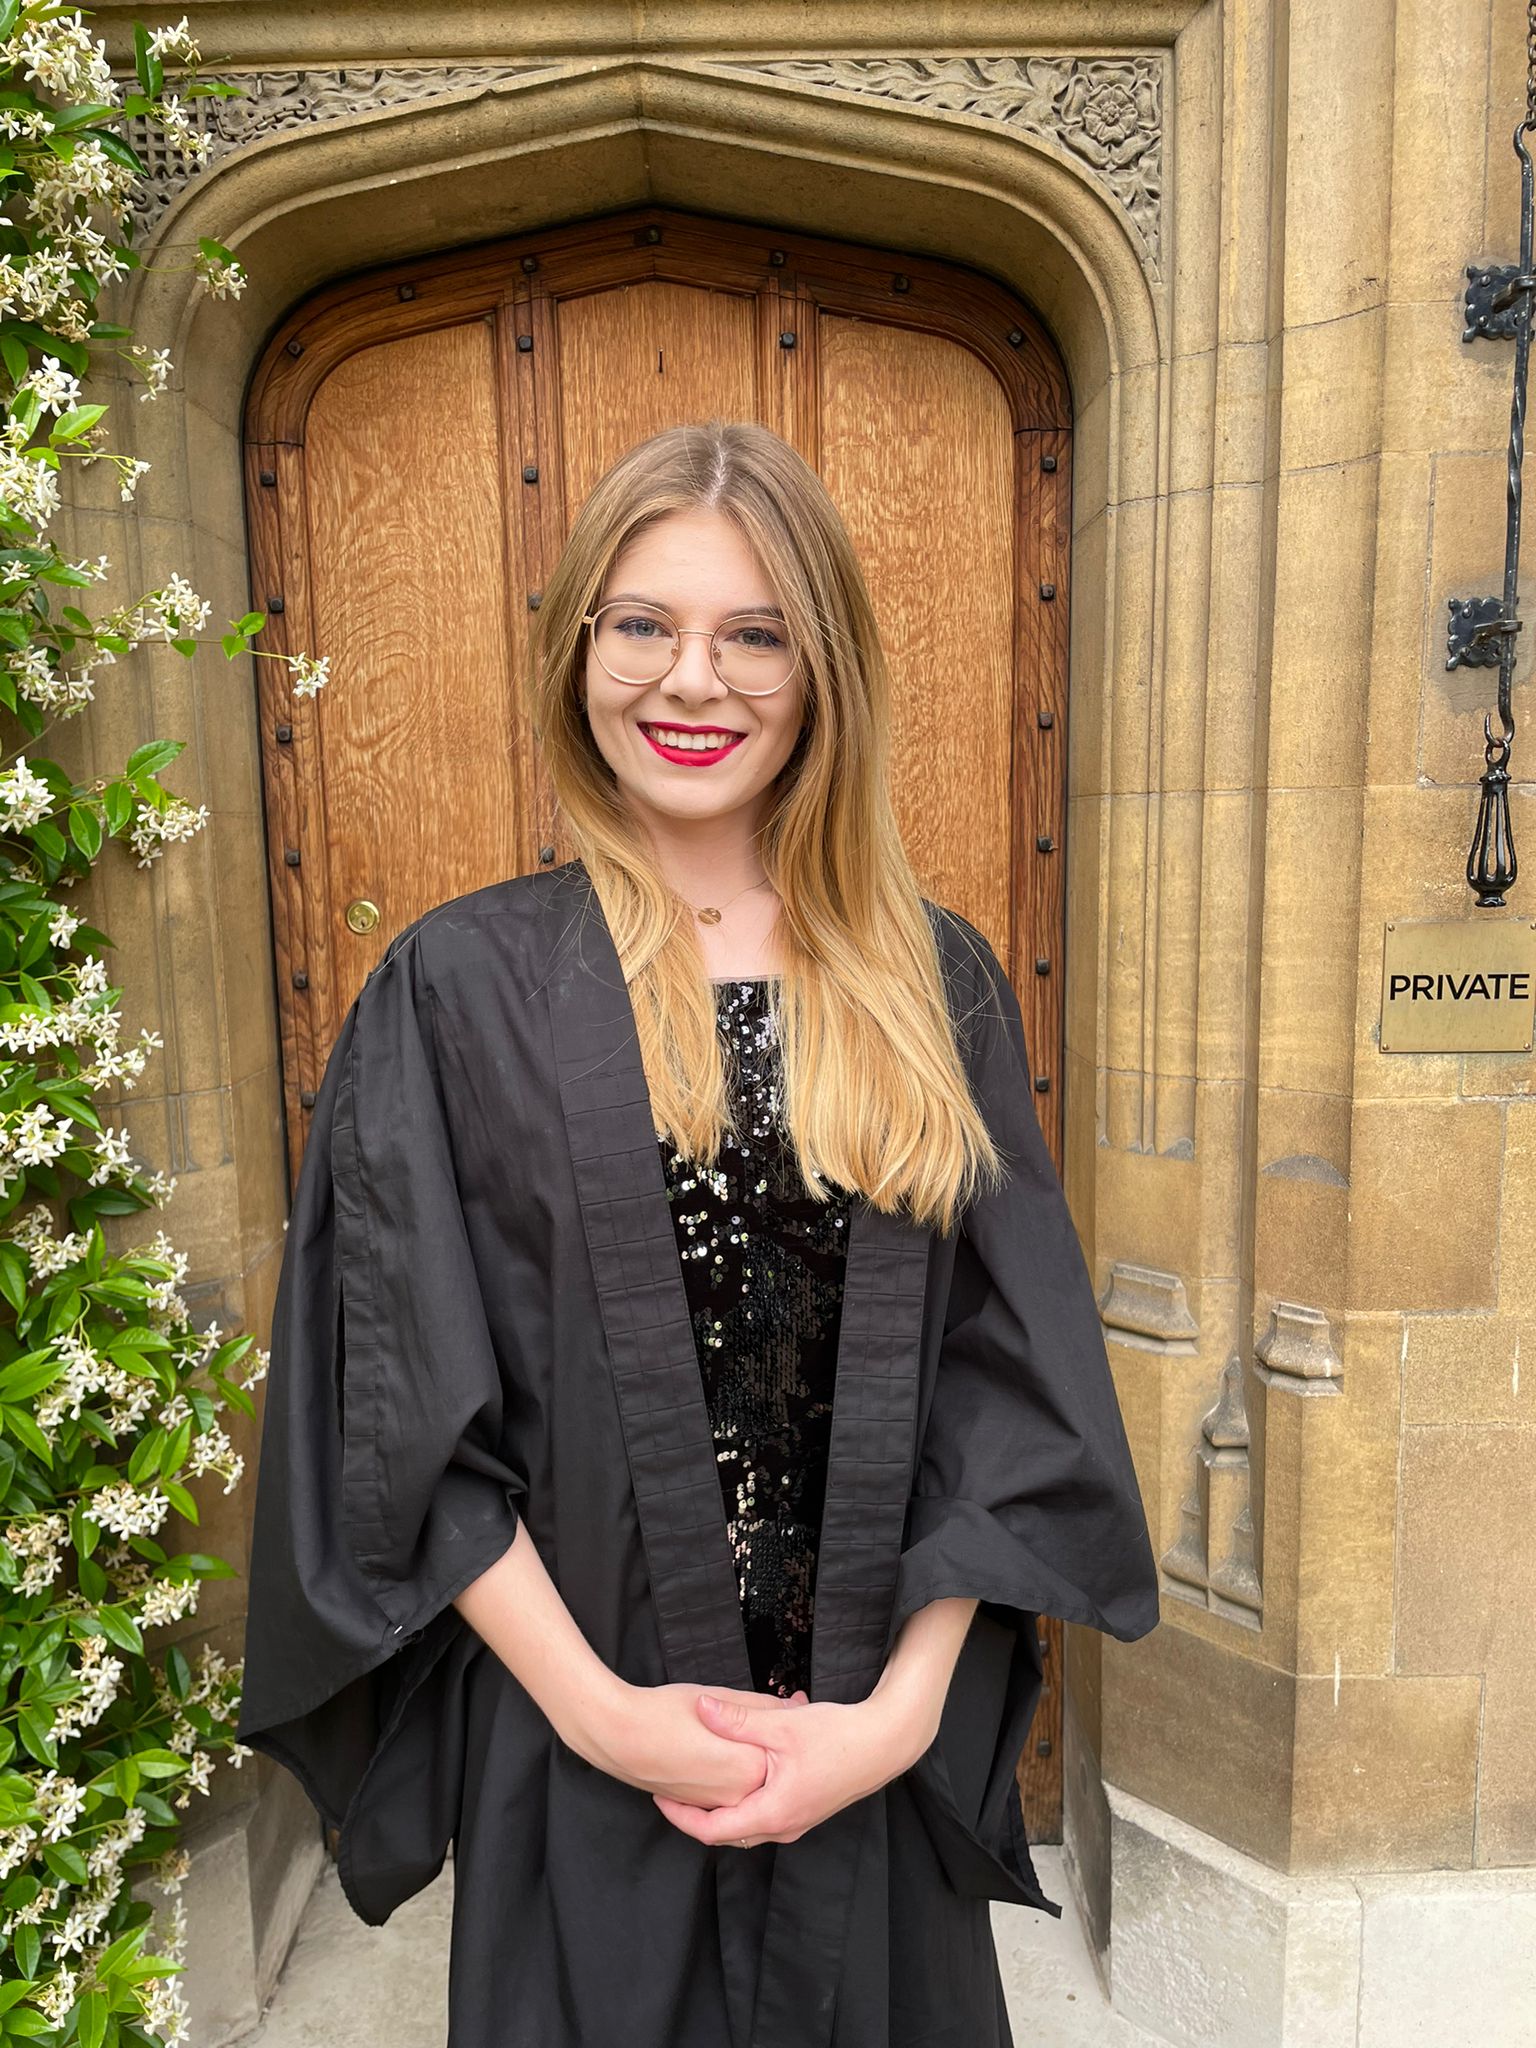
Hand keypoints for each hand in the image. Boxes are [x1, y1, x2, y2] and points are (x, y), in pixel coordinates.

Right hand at [576, 1679, 809, 1807]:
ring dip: (752, 1755)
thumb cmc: (663, 1713)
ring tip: (749, 1724)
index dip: (789, 1719)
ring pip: (747, 1780)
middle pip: (768, 1765)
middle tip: (782, 1708)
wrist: (615, 1736)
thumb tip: (788, 1706)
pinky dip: (731, 1769)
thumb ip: (758, 1708)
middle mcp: (736, 1796)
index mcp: (749, 1768)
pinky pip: (725, 1790)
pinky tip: (721, 1743)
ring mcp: (714, 1805)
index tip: (794, 1702)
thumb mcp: (719, 1697)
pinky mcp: (695, 1804)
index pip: (784, 1745)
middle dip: (775, 1739)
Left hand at [651, 1688, 932, 1847]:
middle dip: (696, 1814)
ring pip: (746, 1824)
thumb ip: (737, 1720)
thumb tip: (699, 1707)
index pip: (712, 1831)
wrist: (886, 1742)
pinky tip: (739, 1769)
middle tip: (670, 1790)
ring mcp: (797, 1821)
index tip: (658, 1795)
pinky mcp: (806, 1809)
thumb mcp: (782, 1725)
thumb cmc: (838, 1735)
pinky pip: (763, 1814)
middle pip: (727, 1834)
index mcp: (773, 1812)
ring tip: (696, 1781)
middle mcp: (783, 1826)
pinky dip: (744, 1798)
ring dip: (722, 1806)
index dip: (680, 1816)